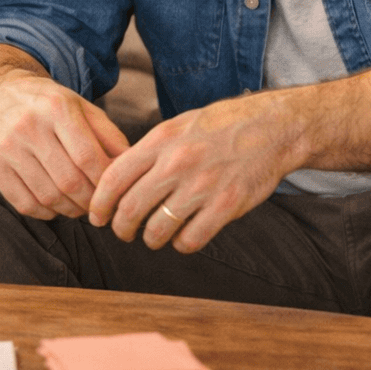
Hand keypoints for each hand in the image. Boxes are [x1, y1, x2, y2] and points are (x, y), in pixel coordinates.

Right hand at [0, 71, 130, 219]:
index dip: (105, 183)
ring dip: (71, 210)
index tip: (114, 192)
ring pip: (48, 197)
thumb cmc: (49, 105)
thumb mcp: (82, 108)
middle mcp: (28, 125)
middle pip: (69, 182)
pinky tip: (56, 205)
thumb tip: (131, 168)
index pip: (88, 158)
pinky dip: (46, 213)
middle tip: (99, 206)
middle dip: (90, 201)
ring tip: (80, 206)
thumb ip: (109, 136)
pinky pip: (25, 204)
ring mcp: (7, 147)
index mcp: (56, 108)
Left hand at [88, 95, 302, 252]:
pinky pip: (190, 240)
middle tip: (122, 233)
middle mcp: (177, 163)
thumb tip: (118, 179)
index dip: (99, 203)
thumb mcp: (178, 125)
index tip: (97, 216)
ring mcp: (202, 186)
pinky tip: (183, 235)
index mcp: (160, 140)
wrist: (273, 127)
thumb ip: (149, 151)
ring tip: (154, 236)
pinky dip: (181, 243)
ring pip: (157, 231)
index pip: (113, 178)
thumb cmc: (222, 125)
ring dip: (150, 239)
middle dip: (120, 228)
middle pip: (130, 209)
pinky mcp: (226, 206)